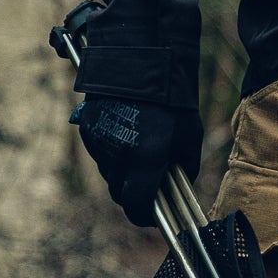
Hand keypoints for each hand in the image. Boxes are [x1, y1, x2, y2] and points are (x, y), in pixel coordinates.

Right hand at [75, 97, 202, 228]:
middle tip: (151, 188)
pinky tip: (127, 140)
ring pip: (109, 175)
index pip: (138, 204)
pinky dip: (113, 156)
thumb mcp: (189, 135)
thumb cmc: (172, 99)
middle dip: (136, 196)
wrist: (138, 60)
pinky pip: (100, 155)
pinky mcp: (88, 131)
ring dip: (123, 175)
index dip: (147, 216)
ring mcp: (99, 143)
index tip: (156, 217)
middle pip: (120, 194)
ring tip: (140, 157)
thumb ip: (184, 167)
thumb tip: (179, 188)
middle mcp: (118, 154)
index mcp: (145, 156)